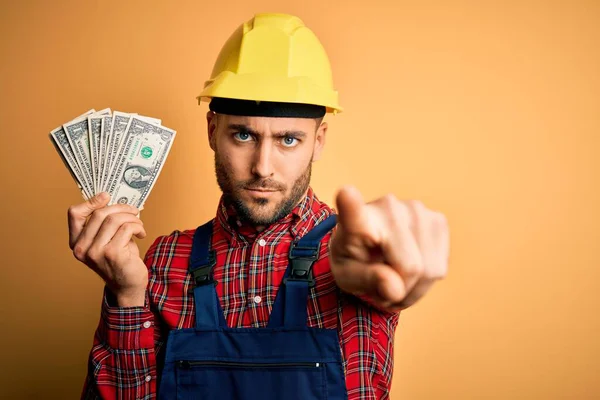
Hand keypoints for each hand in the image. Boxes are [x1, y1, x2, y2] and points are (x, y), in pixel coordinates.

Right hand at [68, 192, 147, 306]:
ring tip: (138, 224)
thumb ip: (104, 224)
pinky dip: (138, 226)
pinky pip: (126, 228)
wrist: (128, 286)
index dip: (91, 201)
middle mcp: (82, 248)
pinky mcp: (112, 254)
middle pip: (99, 213)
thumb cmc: (119, 260)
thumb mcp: (106, 240)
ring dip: (131, 217)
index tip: (106, 196)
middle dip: (120, 208)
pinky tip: (141, 233)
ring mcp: (96, 252)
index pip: (75, 214)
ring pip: (114, 219)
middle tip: (133, 211)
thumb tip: (113, 200)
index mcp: (76, 242)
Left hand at [329, 186, 448, 311]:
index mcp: (355, 220)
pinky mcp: (438, 220)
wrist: (370, 250)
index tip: (345, 193)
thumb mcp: (348, 277)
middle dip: (401, 289)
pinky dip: (426, 281)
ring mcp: (416, 209)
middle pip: (411, 267)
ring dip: (414, 287)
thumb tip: (395, 289)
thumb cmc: (354, 261)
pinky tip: (411, 270)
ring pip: (429, 270)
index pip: (353, 210)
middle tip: (383, 287)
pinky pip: (439, 268)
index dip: (351, 204)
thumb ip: (367, 281)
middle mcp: (387, 206)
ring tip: (395, 279)